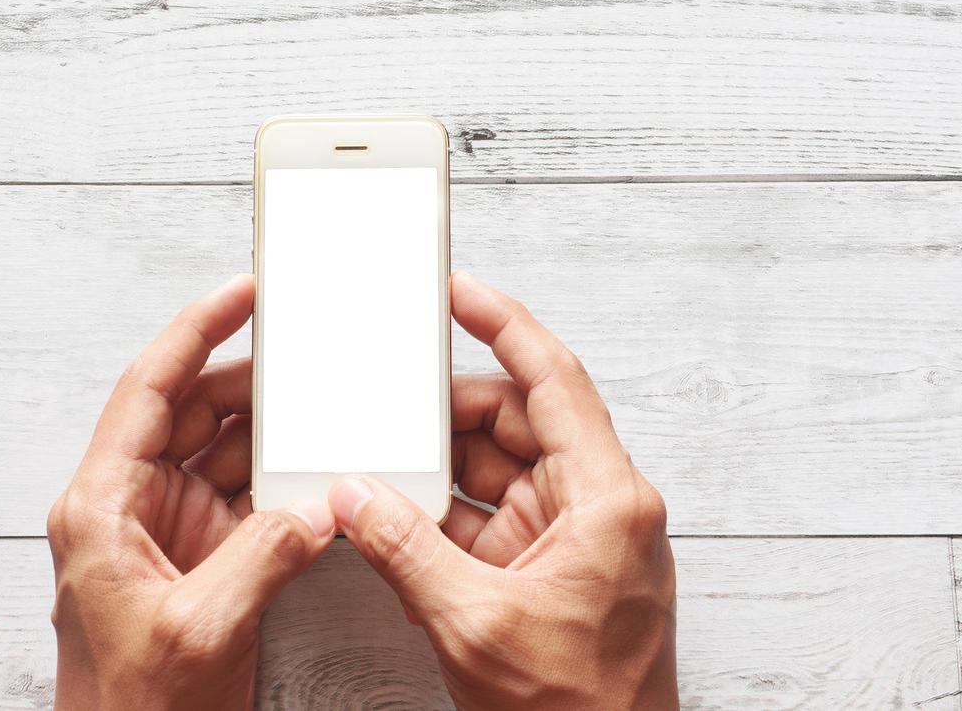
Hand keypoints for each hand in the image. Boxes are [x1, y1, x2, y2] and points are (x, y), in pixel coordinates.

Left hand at [48, 275, 334, 710]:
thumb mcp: (200, 630)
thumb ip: (264, 555)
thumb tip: (319, 506)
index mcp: (102, 506)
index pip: (148, 390)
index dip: (195, 332)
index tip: (240, 294)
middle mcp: (128, 507)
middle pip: (189, 411)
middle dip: (247, 382)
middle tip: (299, 354)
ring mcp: (167, 532)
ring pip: (220, 453)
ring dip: (268, 435)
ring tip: (315, 409)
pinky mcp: (199, 560)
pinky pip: (243, 499)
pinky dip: (279, 485)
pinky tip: (314, 475)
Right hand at [329, 272, 677, 709]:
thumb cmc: (580, 710)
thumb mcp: (475, 623)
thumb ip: (405, 550)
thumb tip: (355, 495)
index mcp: (606, 498)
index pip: (553, 382)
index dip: (504, 326)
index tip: (459, 291)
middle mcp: (595, 504)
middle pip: (514, 422)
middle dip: (446, 411)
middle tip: (389, 393)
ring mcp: (569, 536)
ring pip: (495, 467)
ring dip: (438, 465)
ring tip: (380, 453)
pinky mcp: (544, 566)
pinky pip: (486, 514)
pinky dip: (442, 512)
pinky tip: (397, 509)